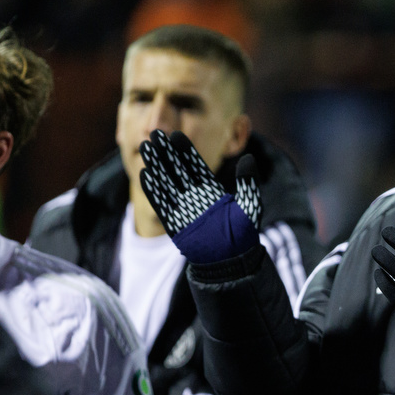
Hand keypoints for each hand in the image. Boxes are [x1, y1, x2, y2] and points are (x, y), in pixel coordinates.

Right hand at [137, 130, 259, 263]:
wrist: (231, 261)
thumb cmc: (243, 235)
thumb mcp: (250, 206)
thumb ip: (248, 183)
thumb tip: (249, 158)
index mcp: (211, 191)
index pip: (195, 166)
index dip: (185, 151)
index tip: (176, 135)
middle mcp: (195, 197)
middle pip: (177, 169)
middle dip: (167, 152)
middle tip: (155, 133)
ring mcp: (184, 208)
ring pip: (166, 182)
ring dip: (156, 166)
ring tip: (146, 147)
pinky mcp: (174, 222)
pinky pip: (162, 203)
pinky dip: (154, 190)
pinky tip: (144, 174)